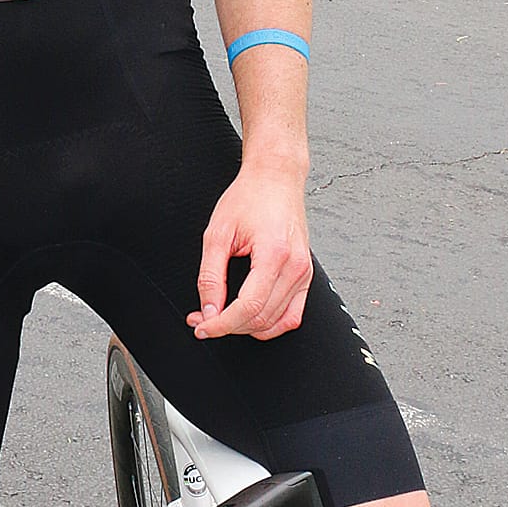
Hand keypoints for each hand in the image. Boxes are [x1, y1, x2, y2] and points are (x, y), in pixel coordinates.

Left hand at [188, 163, 312, 341]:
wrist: (275, 179)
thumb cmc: (249, 197)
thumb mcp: (217, 234)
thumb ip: (210, 277)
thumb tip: (209, 311)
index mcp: (275, 254)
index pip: (249, 307)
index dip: (221, 324)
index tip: (202, 327)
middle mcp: (296, 267)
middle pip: (261, 319)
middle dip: (228, 326)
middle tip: (202, 318)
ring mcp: (304, 273)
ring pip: (277, 323)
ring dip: (246, 327)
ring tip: (221, 316)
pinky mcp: (305, 276)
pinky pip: (291, 316)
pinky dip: (269, 324)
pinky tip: (248, 318)